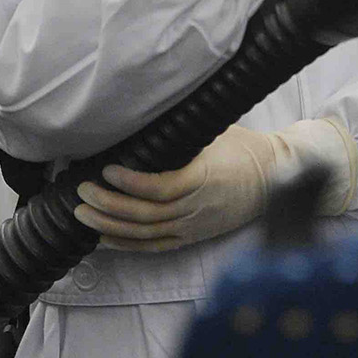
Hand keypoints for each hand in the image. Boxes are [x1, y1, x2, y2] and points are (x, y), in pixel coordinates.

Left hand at [74, 120, 356, 252]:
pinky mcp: (192, 236)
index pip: (161, 188)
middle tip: (82, 192)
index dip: (131, 184)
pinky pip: (155, 246)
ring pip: (146, 234)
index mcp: (205, 178)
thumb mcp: (216, 132)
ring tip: (83, 215)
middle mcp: (197, 207)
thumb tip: (145, 111)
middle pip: (147, 214)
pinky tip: (103, 238)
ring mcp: (194, 226)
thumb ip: (182, 132)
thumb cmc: (244, 149)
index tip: (107, 171)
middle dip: (109, 205)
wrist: (275, 177)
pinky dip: (127, 244)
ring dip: (110, 226)